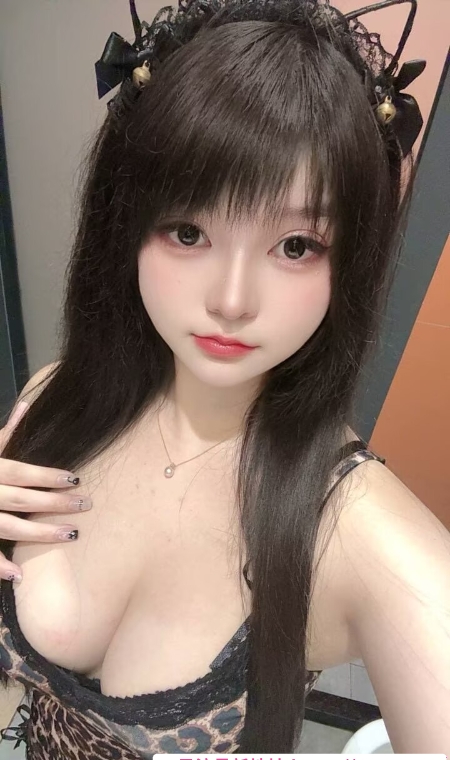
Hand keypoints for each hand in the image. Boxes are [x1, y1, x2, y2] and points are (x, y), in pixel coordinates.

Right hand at [0, 400, 88, 581]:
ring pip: (8, 527)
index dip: (47, 476)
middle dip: (55, 503)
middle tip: (85, 505)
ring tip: (71, 535)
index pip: (21, 472)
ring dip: (40, 532)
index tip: (75, 479)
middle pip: (21, 500)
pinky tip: (19, 575)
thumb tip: (27, 405)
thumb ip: (5, 432)